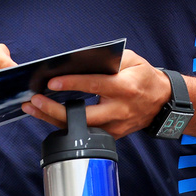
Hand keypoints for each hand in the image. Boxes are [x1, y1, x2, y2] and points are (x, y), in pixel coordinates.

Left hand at [22, 49, 169, 138]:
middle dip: (56, 110)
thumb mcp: (131, 60)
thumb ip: (107, 59)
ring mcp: (115, 127)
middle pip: (83, 116)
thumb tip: (80, 60)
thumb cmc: (144, 77)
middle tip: (35, 100)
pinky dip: (64, 124)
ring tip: (32, 108)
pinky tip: (46, 115)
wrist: (162, 102)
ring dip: (53, 119)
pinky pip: (83, 132)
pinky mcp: (111, 135)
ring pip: (80, 128)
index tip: (51, 83)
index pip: (94, 85)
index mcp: (124, 88)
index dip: (72, 84)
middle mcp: (119, 110)